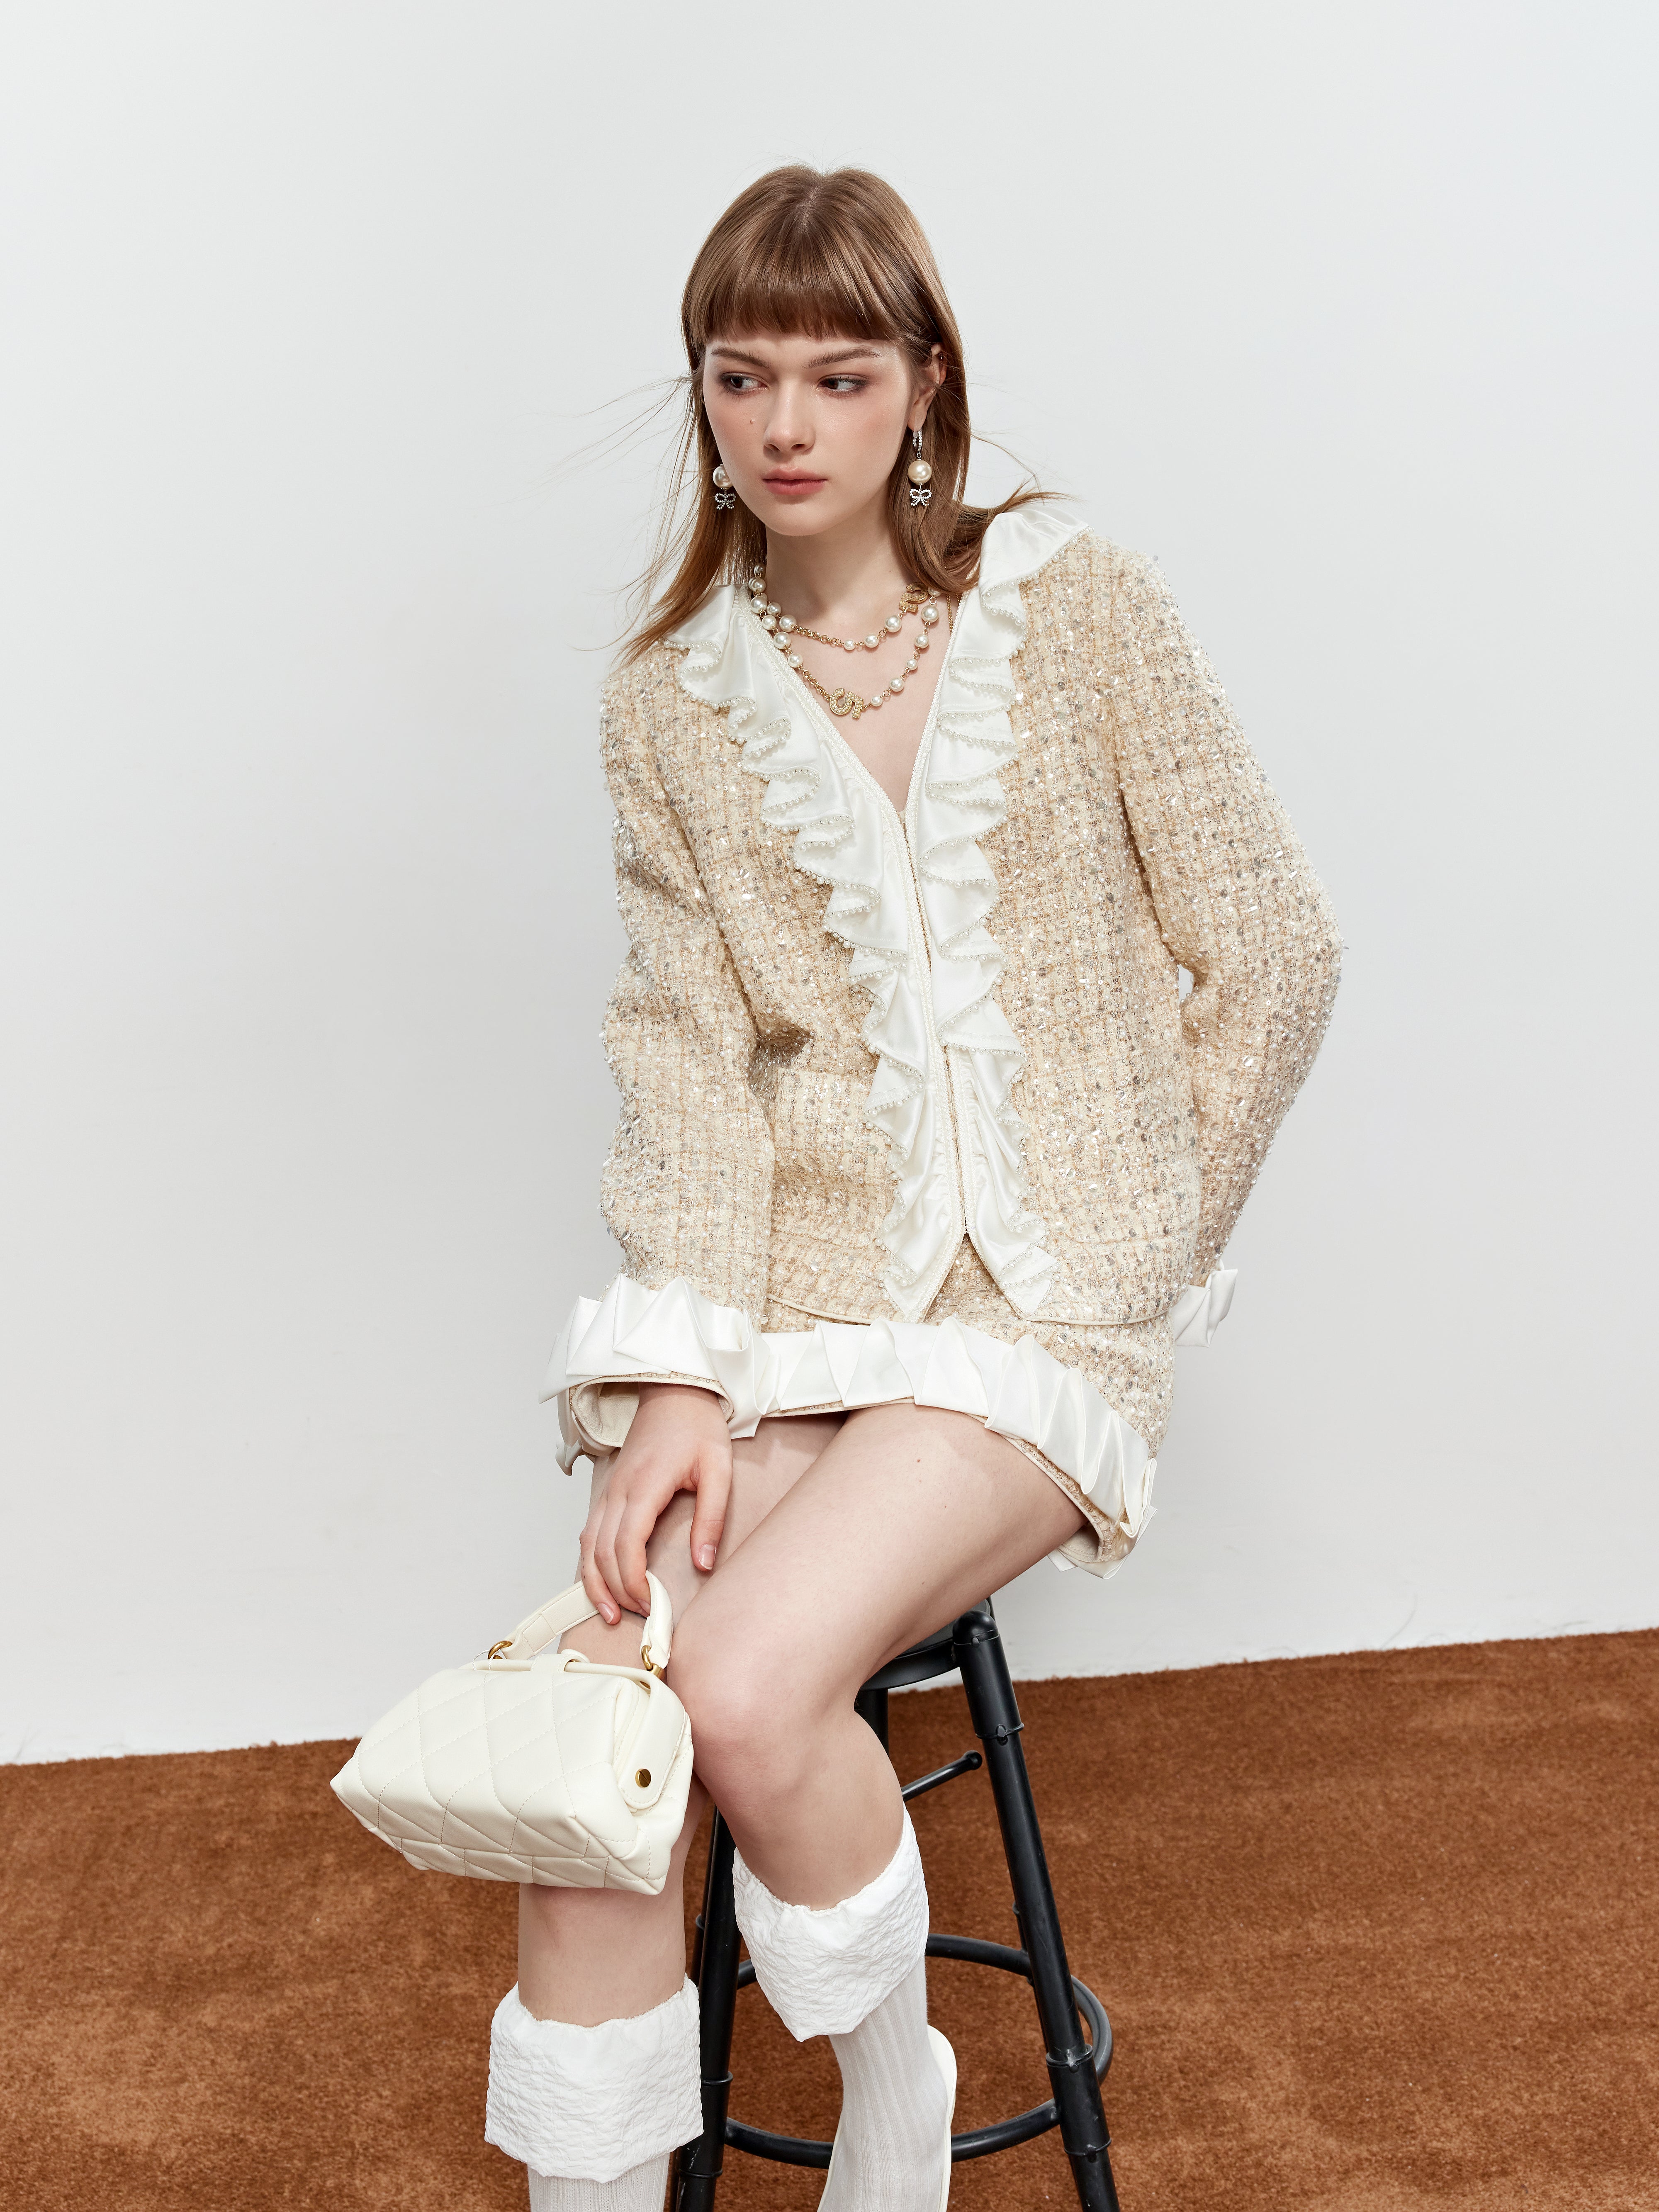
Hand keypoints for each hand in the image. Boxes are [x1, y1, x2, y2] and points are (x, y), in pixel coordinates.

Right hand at [580, 1383, 731, 1624]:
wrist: (675, 1392)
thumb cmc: (698, 1428)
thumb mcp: (718, 1470)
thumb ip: (711, 1518)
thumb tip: (703, 1564)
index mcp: (644, 1485)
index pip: (626, 1545)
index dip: (633, 1581)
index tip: (650, 1604)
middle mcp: (618, 1491)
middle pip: (601, 1552)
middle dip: (615, 1590)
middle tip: (637, 1617)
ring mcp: (609, 1490)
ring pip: (587, 1544)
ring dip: (595, 1581)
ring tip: (610, 1612)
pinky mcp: (609, 1491)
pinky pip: (589, 1532)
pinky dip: (591, 1561)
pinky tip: (602, 1581)